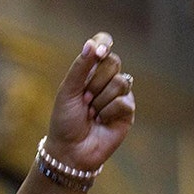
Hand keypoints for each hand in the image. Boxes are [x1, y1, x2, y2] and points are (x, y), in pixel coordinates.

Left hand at [43, 33, 135, 171]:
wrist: (70, 149)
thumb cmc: (65, 120)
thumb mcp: (68, 91)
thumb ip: (80, 67)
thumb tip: (91, 44)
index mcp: (90, 71)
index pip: (103, 45)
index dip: (104, 44)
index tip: (99, 52)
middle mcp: (106, 80)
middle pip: (113, 62)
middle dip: (95, 81)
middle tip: (84, 99)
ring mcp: (118, 95)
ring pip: (120, 82)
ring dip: (100, 100)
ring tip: (91, 113)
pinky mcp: (127, 111)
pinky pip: (124, 101)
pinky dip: (108, 112)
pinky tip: (101, 121)